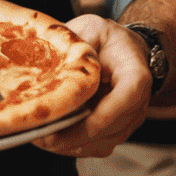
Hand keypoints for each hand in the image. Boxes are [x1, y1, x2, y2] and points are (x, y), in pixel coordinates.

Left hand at [34, 15, 150, 158]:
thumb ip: (75, 44)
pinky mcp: (115, 132)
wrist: (125, 49)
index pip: (123, 100)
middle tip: (40, 135)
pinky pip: (95, 147)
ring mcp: (128, 122)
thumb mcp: (92, 29)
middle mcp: (137, 104)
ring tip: (38, 137)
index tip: (65, 122)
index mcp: (135, 75)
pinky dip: (72, 146)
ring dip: (70, 145)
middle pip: (109, 129)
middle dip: (73, 137)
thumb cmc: (108, 38)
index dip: (96, 117)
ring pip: (100, 144)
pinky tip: (50, 138)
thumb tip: (46, 57)